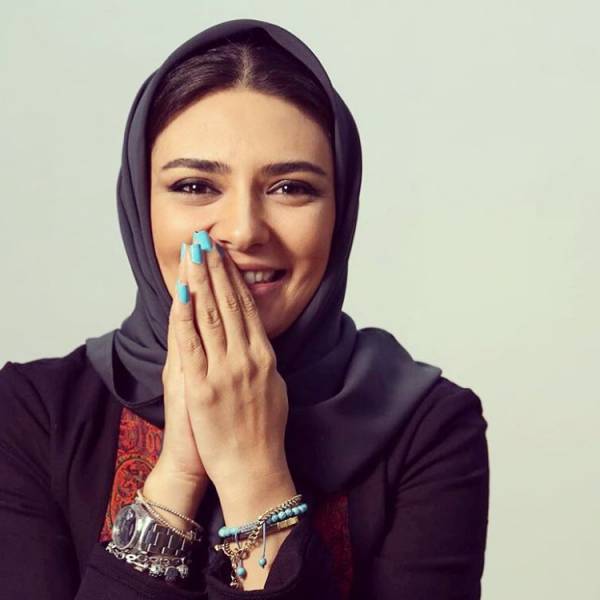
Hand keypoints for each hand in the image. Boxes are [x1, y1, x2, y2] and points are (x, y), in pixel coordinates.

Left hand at [171, 235, 291, 494]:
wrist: (254, 469)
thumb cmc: (265, 433)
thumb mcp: (274, 388)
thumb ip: (264, 360)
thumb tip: (257, 340)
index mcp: (265, 356)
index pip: (248, 307)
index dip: (234, 278)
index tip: (224, 257)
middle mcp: (247, 357)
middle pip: (229, 304)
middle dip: (216, 269)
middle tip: (206, 241)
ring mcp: (225, 371)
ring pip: (211, 315)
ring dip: (201, 281)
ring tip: (193, 255)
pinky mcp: (203, 387)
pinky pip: (192, 344)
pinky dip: (186, 316)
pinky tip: (182, 292)